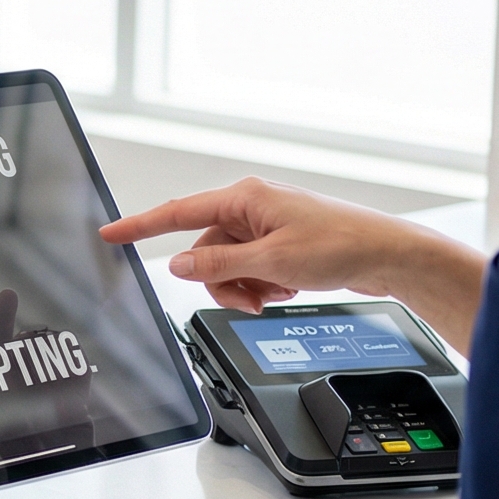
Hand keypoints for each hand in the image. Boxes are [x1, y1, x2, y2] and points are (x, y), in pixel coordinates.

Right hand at [98, 177, 419, 312]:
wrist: (388, 255)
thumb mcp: (272, 261)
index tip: (110, 233)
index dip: (140, 226)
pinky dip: (262, 285)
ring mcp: (266, 226)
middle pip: (206, 251)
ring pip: (228, 265)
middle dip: (222, 281)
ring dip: (245, 288)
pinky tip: (287, 289)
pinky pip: (250, 269)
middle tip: (250, 299)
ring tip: (275, 294)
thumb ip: (219, 265)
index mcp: (243, 198)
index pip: (178, 213)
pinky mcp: (280, 243)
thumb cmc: (340, 245)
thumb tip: (179, 265)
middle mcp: (251, 208)